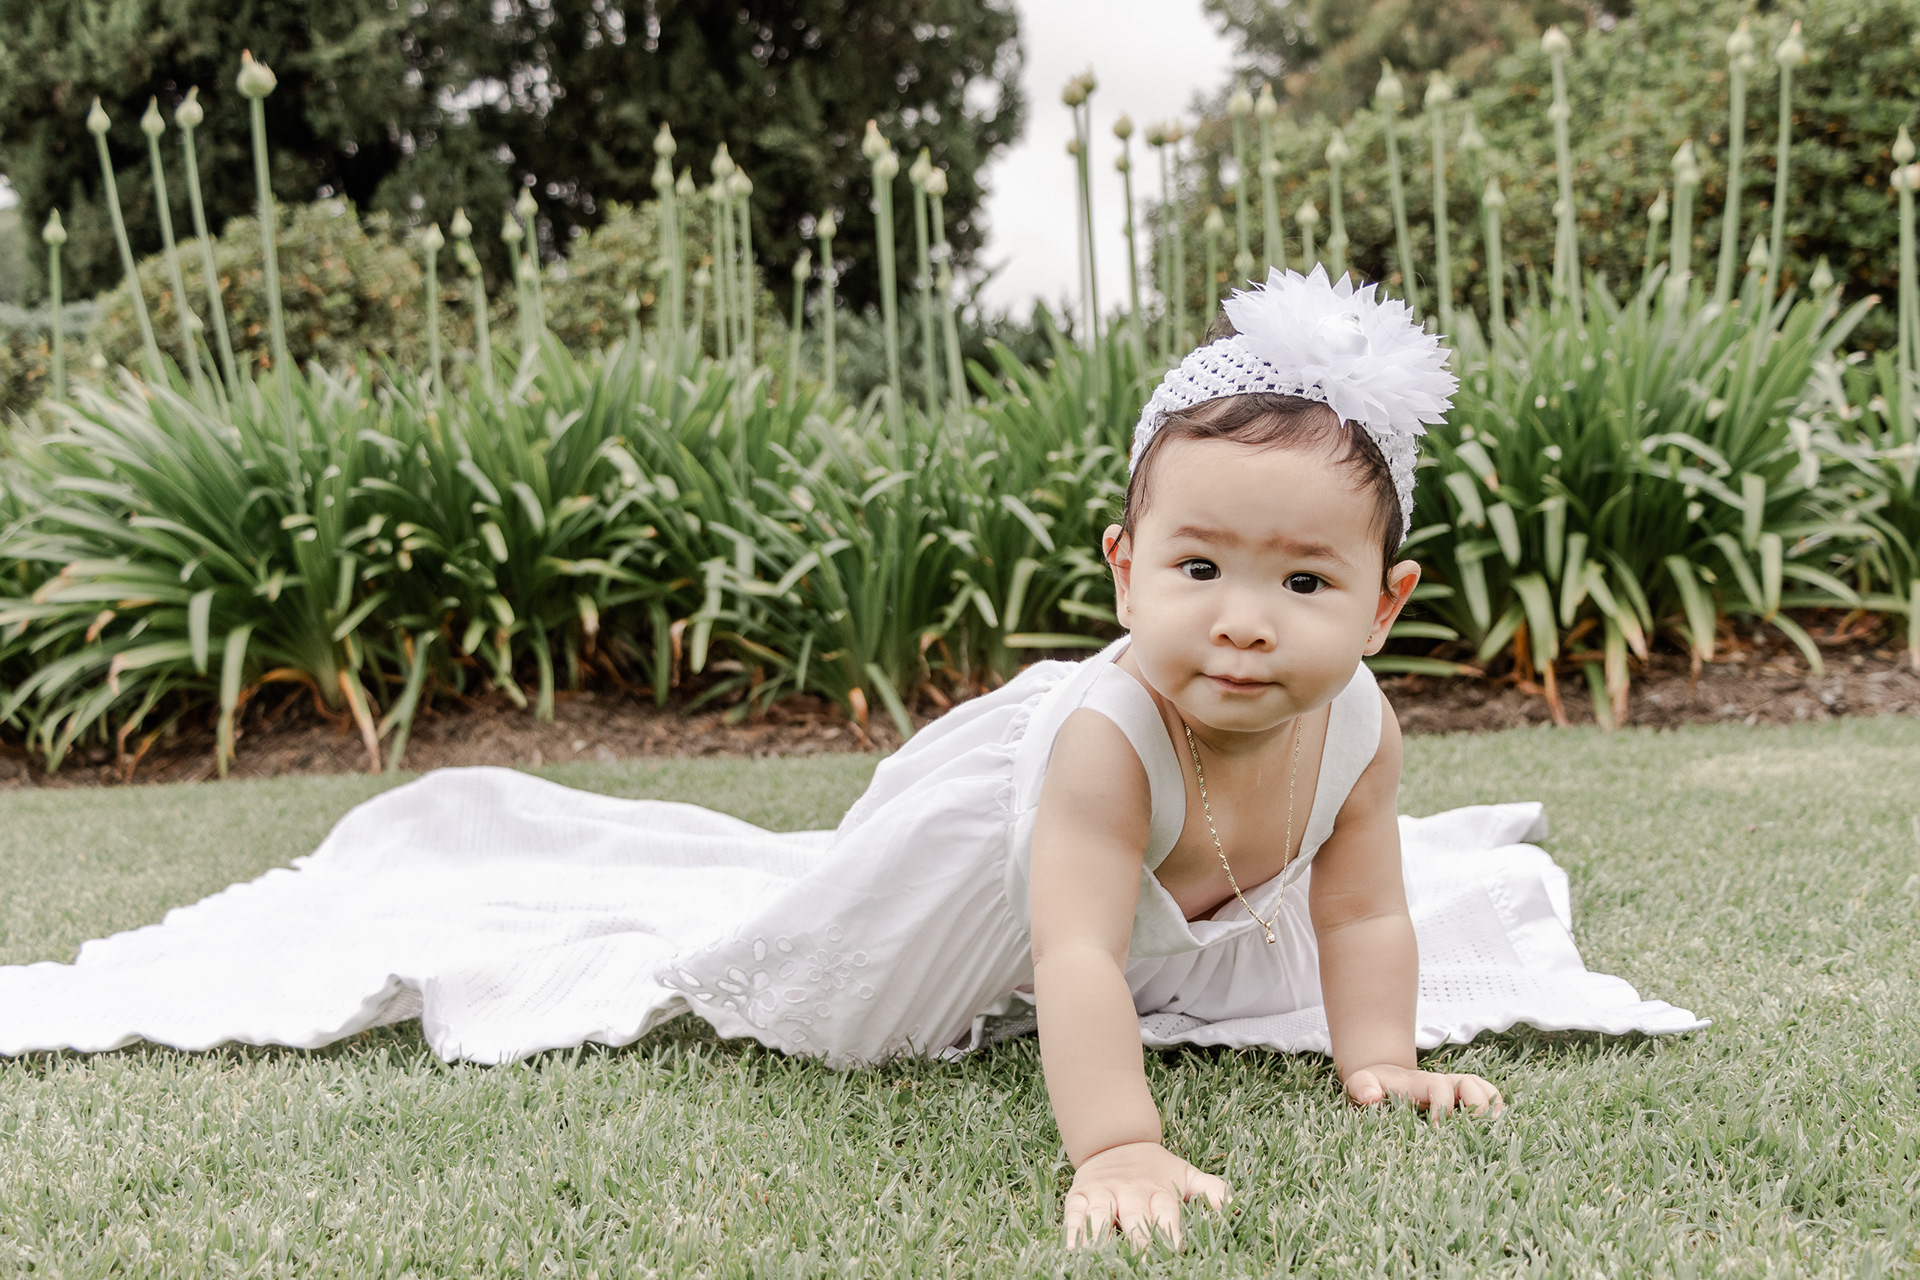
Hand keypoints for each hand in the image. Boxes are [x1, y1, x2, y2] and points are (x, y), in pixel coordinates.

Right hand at [1062, 1141, 1230, 1249]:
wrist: (1115, 1139)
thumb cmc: (1158, 1170)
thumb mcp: (1187, 1175)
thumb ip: (1213, 1190)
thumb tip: (1236, 1207)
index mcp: (1159, 1190)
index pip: (1166, 1212)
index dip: (1170, 1230)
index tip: (1175, 1248)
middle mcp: (1131, 1192)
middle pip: (1134, 1217)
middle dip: (1138, 1240)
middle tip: (1144, 1263)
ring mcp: (1104, 1193)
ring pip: (1101, 1216)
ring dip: (1100, 1236)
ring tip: (1101, 1256)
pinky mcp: (1080, 1196)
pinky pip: (1074, 1214)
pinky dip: (1072, 1231)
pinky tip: (1073, 1249)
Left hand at [1344, 1063, 1504, 1118]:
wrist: (1382, 1078)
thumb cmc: (1371, 1085)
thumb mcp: (1359, 1083)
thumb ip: (1362, 1087)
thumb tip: (1371, 1098)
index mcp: (1420, 1082)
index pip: (1440, 1086)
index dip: (1442, 1106)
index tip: (1437, 1130)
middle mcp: (1443, 1083)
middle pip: (1471, 1083)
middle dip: (1477, 1106)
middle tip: (1474, 1134)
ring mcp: (1455, 1090)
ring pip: (1485, 1089)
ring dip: (1493, 1107)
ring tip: (1493, 1133)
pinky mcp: (1462, 1099)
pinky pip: (1489, 1098)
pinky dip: (1497, 1112)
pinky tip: (1495, 1133)